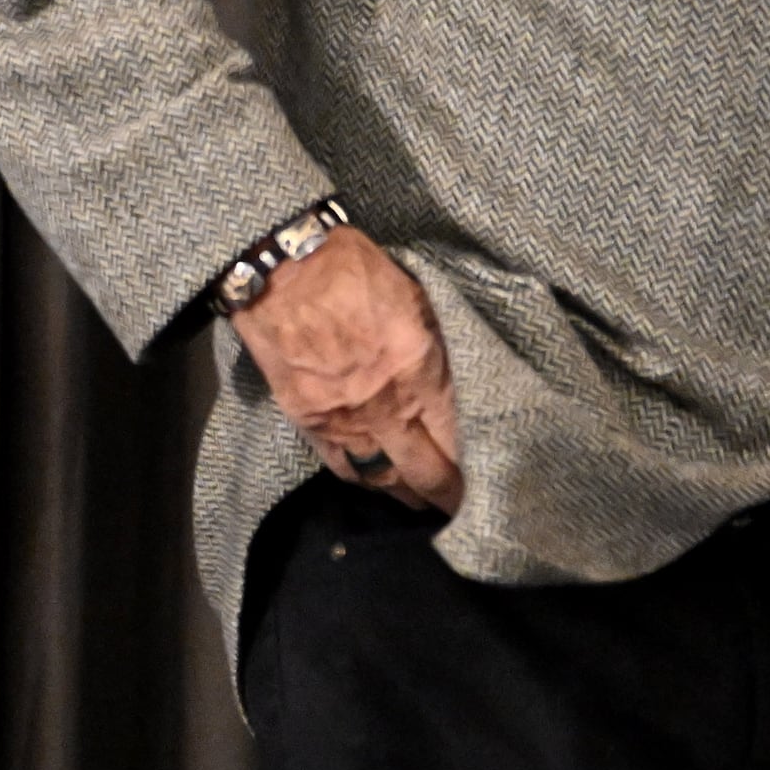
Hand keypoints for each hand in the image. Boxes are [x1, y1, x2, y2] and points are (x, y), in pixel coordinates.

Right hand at [229, 227, 465, 515]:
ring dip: (408, 494)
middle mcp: (386, 405)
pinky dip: (363, 479)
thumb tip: (452, 378)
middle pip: (427, 470)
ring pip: (386, 477)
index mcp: (418, 369)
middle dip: (448, 494)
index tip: (491, 478)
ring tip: (423, 502)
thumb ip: (434, 343)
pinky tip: (376, 481)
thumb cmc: (348, 266)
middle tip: (463, 505)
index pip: (459, 437)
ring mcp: (345, 417)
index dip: (477, 465)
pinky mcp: (309, 419)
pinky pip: (342, 465)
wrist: (278, 264)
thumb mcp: (413, 294)